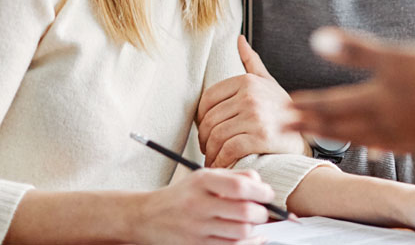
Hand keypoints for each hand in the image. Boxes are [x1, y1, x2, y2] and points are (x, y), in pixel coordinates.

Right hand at [134, 168, 272, 244]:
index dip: (262, 191)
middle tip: (263, 211)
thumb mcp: (204, 177)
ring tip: (253, 223)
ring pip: (241, 232)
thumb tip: (263, 185)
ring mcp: (197, 228)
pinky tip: (251, 237)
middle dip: (262, 213)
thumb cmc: (182, 196)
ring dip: (255, 229)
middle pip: (244, 212)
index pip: (241, 186)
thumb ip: (235, 176)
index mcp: (202, 182)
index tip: (268, 195)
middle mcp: (199, 204)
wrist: (147, 217)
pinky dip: (247, 243)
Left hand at [196, 36, 309, 167]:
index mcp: (247, 81)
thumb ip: (251, 61)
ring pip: (217, 136)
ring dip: (211, 152)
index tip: (204, 129)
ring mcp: (256, 116)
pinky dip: (221, 160)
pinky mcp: (261, 137)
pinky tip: (222, 164)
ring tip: (214, 158)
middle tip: (207, 148)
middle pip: (210, 120)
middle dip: (204, 138)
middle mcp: (251, 96)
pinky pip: (229, 150)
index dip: (201, 117)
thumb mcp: (268, 81)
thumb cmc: (284, 110)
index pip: (208, 99)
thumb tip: (239, 40)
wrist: (309, 134)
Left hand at [288, 28, 414, 152]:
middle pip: (338, 124)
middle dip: (311, 123)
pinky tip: (372, 148)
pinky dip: (371, 145)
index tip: (287, 106)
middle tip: (286, 125)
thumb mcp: (395, 57)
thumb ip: (356, 51)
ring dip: (335, 134)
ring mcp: (399, 136)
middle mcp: (380, 123)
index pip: (330, 104)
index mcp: (372, 100)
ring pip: (358, 137)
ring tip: (320, 134)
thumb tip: (317, 39)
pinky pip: (384, 146)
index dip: (308, 104)